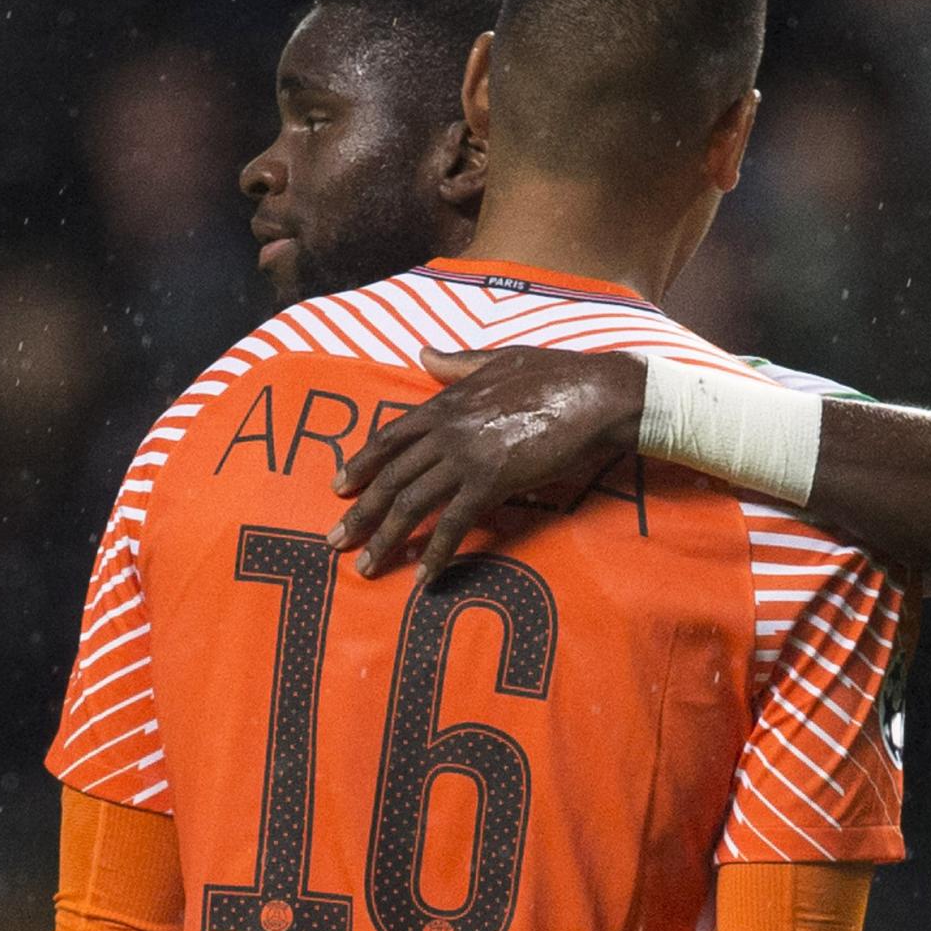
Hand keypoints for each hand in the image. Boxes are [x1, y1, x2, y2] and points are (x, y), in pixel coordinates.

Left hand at [331, 347, 647, 584]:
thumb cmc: (554, 374)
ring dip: (385, 539)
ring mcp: (466, 456)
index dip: (361, 463)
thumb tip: (423, 353)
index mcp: (446, 402)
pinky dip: (436, 553)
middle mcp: (447, 430)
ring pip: (412, 502)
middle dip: (360, 511)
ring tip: (366, 566)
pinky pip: (454, 523)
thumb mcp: (497, 359)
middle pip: (390, 475)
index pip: (390, 436)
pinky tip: (422, 577)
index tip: (339, 487)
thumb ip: (456, 364)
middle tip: (336, 540)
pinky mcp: (492, 482)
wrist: (594, 394)